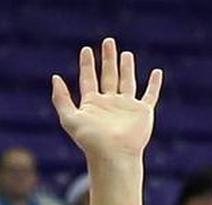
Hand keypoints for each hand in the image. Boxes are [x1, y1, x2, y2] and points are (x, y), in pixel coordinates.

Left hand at [52, 38, 162, 159]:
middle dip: (108, 59)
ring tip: (126, 53)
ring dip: (126, 67)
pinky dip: (154, 84)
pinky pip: (150, 94)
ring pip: (127, 81)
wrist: (113, 154)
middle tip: (108, 41)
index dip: (87, 64)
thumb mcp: (70, 118)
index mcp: (92, 104)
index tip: (86, 49)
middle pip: (108, 75)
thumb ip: (61, 99)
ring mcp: (126, 107)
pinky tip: (157, 72)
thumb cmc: (90, 140)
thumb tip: (54, 77)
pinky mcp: (142, 112)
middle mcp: (109, 103)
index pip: (88, 79)